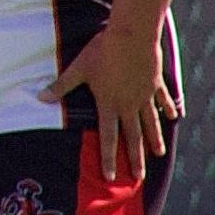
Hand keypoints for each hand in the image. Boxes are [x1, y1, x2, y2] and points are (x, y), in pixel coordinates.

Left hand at [56, 16, 180, 179]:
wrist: (132, 36)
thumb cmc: (102, 52)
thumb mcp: (78, 69)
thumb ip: (61, 86)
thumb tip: (40, 97)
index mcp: (109, 104)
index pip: (107, 138)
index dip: (108, 158)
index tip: (112, 177)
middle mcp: (129, 105)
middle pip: (133, 137)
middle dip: (135, 158)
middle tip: (139, 177)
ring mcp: (145, 95)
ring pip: (151, 123)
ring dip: (154, 140)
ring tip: (158, 155)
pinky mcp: (156, 84)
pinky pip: (163, 100)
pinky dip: (169, 109)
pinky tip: (175, 117)